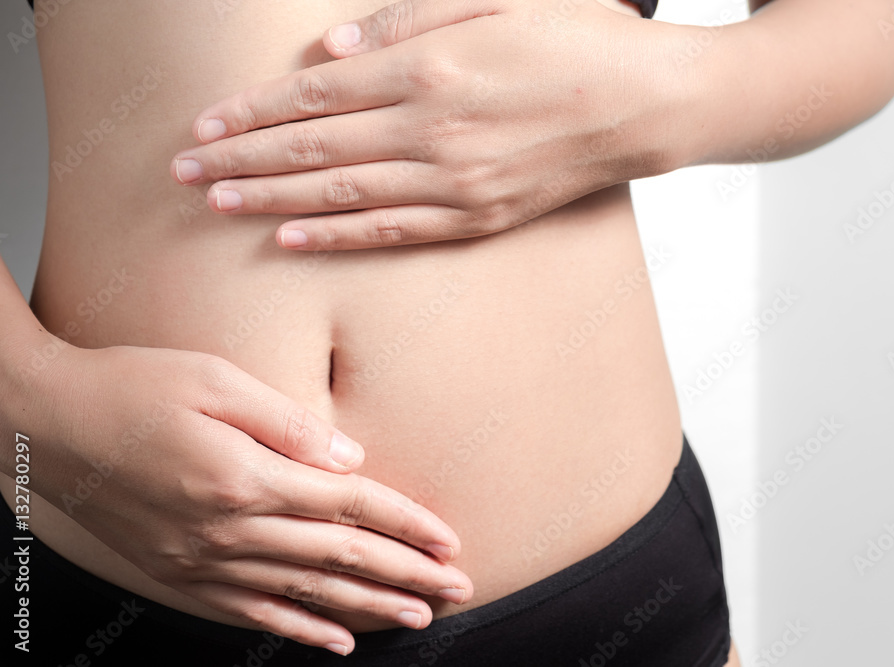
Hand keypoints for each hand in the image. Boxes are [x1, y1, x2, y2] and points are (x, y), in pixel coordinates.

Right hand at [23, 342, 471, 653]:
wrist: (46, 423)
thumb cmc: (132, 387)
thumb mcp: (215, 381)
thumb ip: (288, 423)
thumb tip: (349, 458)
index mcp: (246, 476)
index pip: (350, 504)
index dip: (406, 523)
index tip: (449, 540)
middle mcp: (229, 529)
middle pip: (340, 556)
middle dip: (406, 574)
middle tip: (457, 589)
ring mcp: (202, 561)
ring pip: (305, 592)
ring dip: (368, 607)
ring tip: (417, 618)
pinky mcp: (179, 575)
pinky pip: (251, 613)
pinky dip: (299, 628)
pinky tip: (336, 641)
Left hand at [171, 0, 656, 250]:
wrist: (651, 105)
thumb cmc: (579, 41)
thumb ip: (409, 18)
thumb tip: (332, 51)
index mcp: (432, 68)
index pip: (316, 98)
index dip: (252, 113)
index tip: (203, 125)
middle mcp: (434, 130)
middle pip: (315, 150)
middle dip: (242, 160)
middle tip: (185, 173)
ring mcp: (457, 182)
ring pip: (343, 196)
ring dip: (273, 201)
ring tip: (218, 205)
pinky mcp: (480, 218)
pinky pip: (395, 232)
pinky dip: (339, 237)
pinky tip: (294, 239)